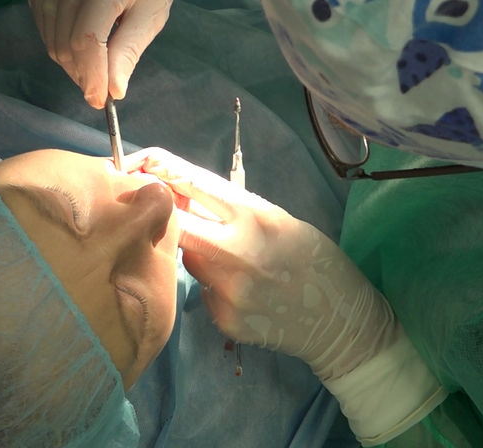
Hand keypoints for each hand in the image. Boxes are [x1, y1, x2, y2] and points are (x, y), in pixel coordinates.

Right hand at [27, 0, 184, 108]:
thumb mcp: (154, 12)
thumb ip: (130, 49)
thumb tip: (112, 90)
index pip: (86, 37)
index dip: (91, 74)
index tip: (100, 100)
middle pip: (65, 41)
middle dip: (83, 72)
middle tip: (104, 84)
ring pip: (51, 37)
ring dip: (71, 60)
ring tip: (98, 57)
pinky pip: (42, 22)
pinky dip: (60, 40)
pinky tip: (83, 34)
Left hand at [133, 148, 395, 381]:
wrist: (340, 320)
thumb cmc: (315, 260)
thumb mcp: (282, 221)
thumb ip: (235, 210)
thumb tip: (184, 195)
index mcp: (258, 217)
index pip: (198, 186)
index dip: (164, 171)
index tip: (142, 161)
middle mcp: (239, 252)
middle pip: (177, 223)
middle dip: (163, 211)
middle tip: (153, 205)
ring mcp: (230, 289)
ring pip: (188, 259)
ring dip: (195, 250)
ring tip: (226, 255)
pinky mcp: (225, 319)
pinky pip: (204, 291)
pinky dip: (213, 284)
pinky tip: (240, 289)